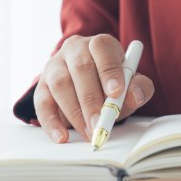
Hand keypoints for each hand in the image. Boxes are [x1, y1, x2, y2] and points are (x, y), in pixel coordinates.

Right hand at [34, 34, 154, 142]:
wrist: (90, 86)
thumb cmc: (113, 83)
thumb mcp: (131, 84)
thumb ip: (139, 87)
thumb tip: (135, 95)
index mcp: (100, 44)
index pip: (102, 48)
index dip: (109, 70)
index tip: (116, 92)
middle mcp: (75, 49)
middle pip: (81, 69)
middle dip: (92, 99)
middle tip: (101, 123)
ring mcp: (55, 66)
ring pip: (60, 85)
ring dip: (74, 112)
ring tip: (88, 132)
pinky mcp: (41, 85)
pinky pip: (42, 102)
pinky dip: (51, 121)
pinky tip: (61, 136)